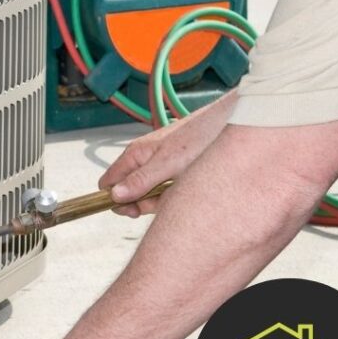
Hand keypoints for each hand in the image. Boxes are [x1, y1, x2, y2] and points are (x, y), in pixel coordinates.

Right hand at [100, 92, 236, 216]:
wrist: (228, 126)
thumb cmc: (198, 138)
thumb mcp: (167, 164)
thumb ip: (140, 180)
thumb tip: (114, 195)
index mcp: (135, 154)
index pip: (109, 182)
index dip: (115, 200)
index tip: (131, 212)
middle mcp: (143, 160)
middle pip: (128, 191)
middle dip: (140, 204)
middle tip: (157, 206)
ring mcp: (159, 166)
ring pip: (147, 193)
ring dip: (158, 201)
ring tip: (176, 194)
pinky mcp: (173, 171)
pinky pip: (163, 190)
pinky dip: (171, 196)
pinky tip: (183, 192)